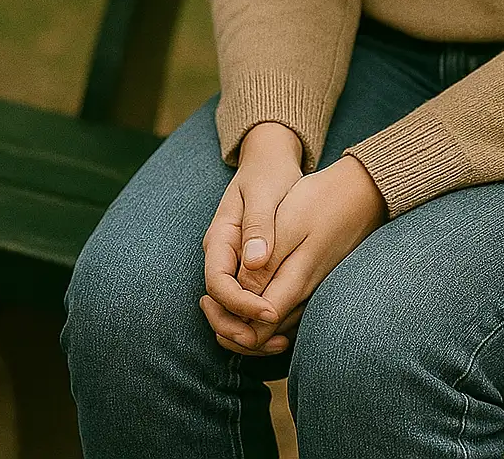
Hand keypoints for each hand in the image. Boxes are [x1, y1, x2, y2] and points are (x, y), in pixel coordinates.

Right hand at [201, 123, 304, 357]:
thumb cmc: (269, 173)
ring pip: (232, 308)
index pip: (217, 283)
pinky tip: (286, 326)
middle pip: (219, 304)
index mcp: (219, 238)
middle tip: (274, 341)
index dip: (240, 304)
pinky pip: (248, 300)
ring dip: (251, 329)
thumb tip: (256, 261)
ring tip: (282, 342)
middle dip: (240, 328)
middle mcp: (222, 255)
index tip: (269, 313)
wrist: (270, 161)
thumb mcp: (265, 193)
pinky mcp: (249, 268)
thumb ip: (259, 224)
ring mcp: (233, 263)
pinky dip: (260, 317)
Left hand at [203, 155, 388, 356]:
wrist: (361, 192)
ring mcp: (312, 291)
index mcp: (295, 282)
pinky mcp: (314, 282)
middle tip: (206, 305)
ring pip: (273, 326)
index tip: (207, 301)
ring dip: (243, 322)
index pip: (256, 326)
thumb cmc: (322, 202)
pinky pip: (285, 311)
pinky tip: (247, 294)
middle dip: (230, 328)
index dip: (228, 322)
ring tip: (218, 302)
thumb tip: (241, 289)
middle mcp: (304, 295)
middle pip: (263, 334)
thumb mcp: (289, 222)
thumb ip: (266, 260)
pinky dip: (260, 313)